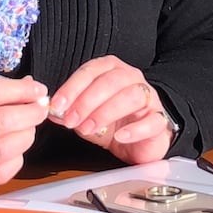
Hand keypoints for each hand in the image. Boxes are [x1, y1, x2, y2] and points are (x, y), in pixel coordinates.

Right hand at [0, 76, 50, 193]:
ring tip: (29, 130)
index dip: (21, 89)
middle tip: (41, 109)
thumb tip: (26, 85)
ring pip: (5, 147)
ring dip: (26, 137)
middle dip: (30, 113)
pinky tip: (16, 153)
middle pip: (2, 120)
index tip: (38, 89)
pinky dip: (15, 162)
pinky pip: (0, 173)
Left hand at [47, 55, 175, 164]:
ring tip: (89, 128)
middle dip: (87, 100)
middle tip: (72, 119)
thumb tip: (52, 110)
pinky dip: (135, 129)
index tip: (58, 104)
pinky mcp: (160, 120)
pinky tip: (120, 136)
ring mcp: (149, 98)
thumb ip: (70, 110)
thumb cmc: (114, 122)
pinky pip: (152, 121)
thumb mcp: (87, 115)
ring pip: (132, 96)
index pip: (92, 71)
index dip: (73, 87)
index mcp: (112, 71)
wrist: (141, 141)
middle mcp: (132, 79)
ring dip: (106, 112)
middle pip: (111, 81)